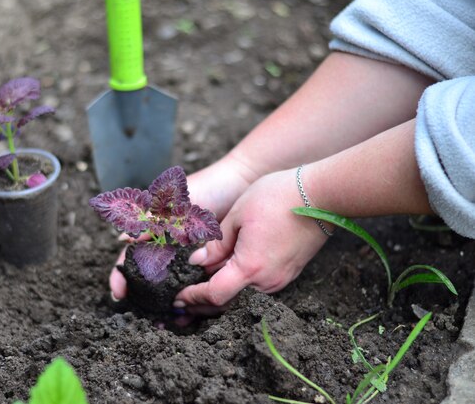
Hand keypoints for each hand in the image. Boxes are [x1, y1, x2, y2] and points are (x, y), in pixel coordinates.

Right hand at [109, 155, 258, 299]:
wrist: (245, 183)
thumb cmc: (210, 187)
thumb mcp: (178, 204)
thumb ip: (152, 221)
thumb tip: (122, 239)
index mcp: (157, 228)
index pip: (132, 255)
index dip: (122, 274)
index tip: (118, 294)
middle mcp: (171, 243)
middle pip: (150, 275)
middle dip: (145, 296)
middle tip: (144, 314)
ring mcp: (190, 253)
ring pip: (174, 283)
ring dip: (169, 301)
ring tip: (167, 320)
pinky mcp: (211, 260)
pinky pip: (199, 282)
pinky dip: (194, 295)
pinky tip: (192, 312)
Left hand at [174, 169, 330, 313]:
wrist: (322, 195)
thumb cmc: (277, 197)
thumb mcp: (238, 215)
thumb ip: (216, 243)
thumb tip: (197, 262)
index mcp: (250, 267)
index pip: (214, 294)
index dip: (193, 298)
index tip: (178, 297)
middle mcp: (267, 281)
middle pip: (228, 303)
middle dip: (202, 305)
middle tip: (181, 305)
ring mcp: (281, 279)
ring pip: (243, 297)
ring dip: (220, 298)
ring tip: (198, 295)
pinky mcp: (289, 272)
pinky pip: (258, 288)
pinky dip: (238, 288)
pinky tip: (226, 279)